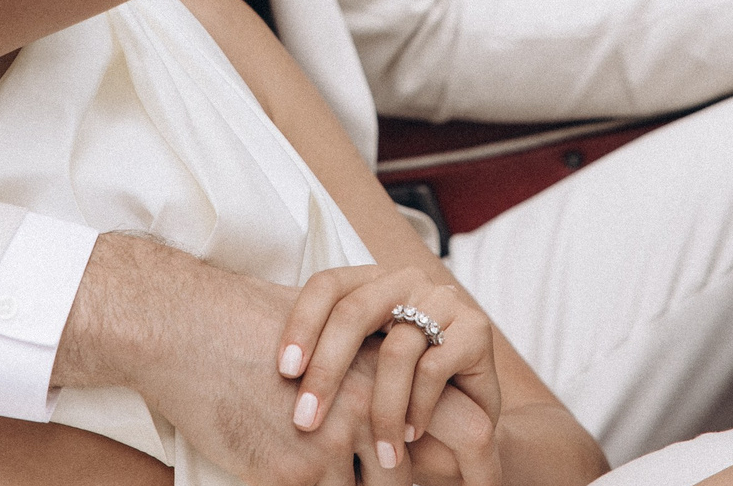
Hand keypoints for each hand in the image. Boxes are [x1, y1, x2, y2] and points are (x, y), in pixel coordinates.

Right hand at [55, 235, 506, 485]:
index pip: (453, 427)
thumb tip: (387, 401)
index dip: (466, 462)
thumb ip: (363, 367)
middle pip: (412, 475)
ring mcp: (334, 442)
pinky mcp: (294, 472)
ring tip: (348, 480)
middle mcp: (370, 405)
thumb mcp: (326, 333)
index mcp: (385, 369)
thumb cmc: (247, 326)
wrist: (189, 330)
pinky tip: (303, 484)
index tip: (475, 483)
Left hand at [279, 264, 502, 473]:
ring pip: (396, 348)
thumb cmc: (396, 393)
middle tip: (305, 421)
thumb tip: (256, 371)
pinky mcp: (477, 328)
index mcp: (371, 282)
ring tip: (374, 450)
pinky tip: (409, 435)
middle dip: (326, 371)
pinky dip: (417, 409)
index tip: (282, 371)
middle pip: (355, 311)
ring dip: (380, 409)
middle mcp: (407, 282)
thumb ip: (322, 359)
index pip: (327, 285)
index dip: (301, 323)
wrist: (465, 416)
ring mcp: (444, 301)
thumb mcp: (355, 372)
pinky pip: (435, 368)